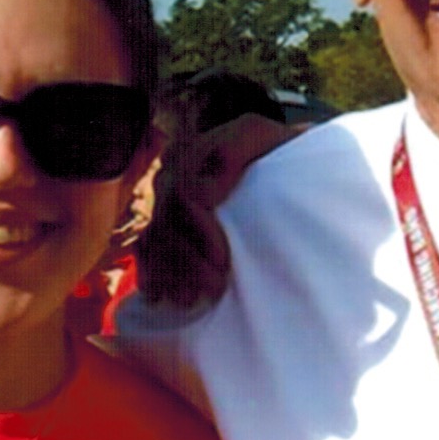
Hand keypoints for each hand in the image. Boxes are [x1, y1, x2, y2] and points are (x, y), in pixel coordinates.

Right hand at [137, 112, 301, 314]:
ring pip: (152, 240)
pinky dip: (151, 274)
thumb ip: (232, 150)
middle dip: (185, 260)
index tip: (222, 259)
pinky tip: (158, 297)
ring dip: (170, 274)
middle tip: (215, 288)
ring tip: (192, 300)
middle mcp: (170, 177)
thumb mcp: (264, 138)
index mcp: (189, 153)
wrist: (292, 162)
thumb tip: (202, 193)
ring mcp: (166, 203)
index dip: (197, 230)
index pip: (178, 195)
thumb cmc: (280, 151)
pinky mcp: (167, 228)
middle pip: (164, 223)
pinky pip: (146, 250)